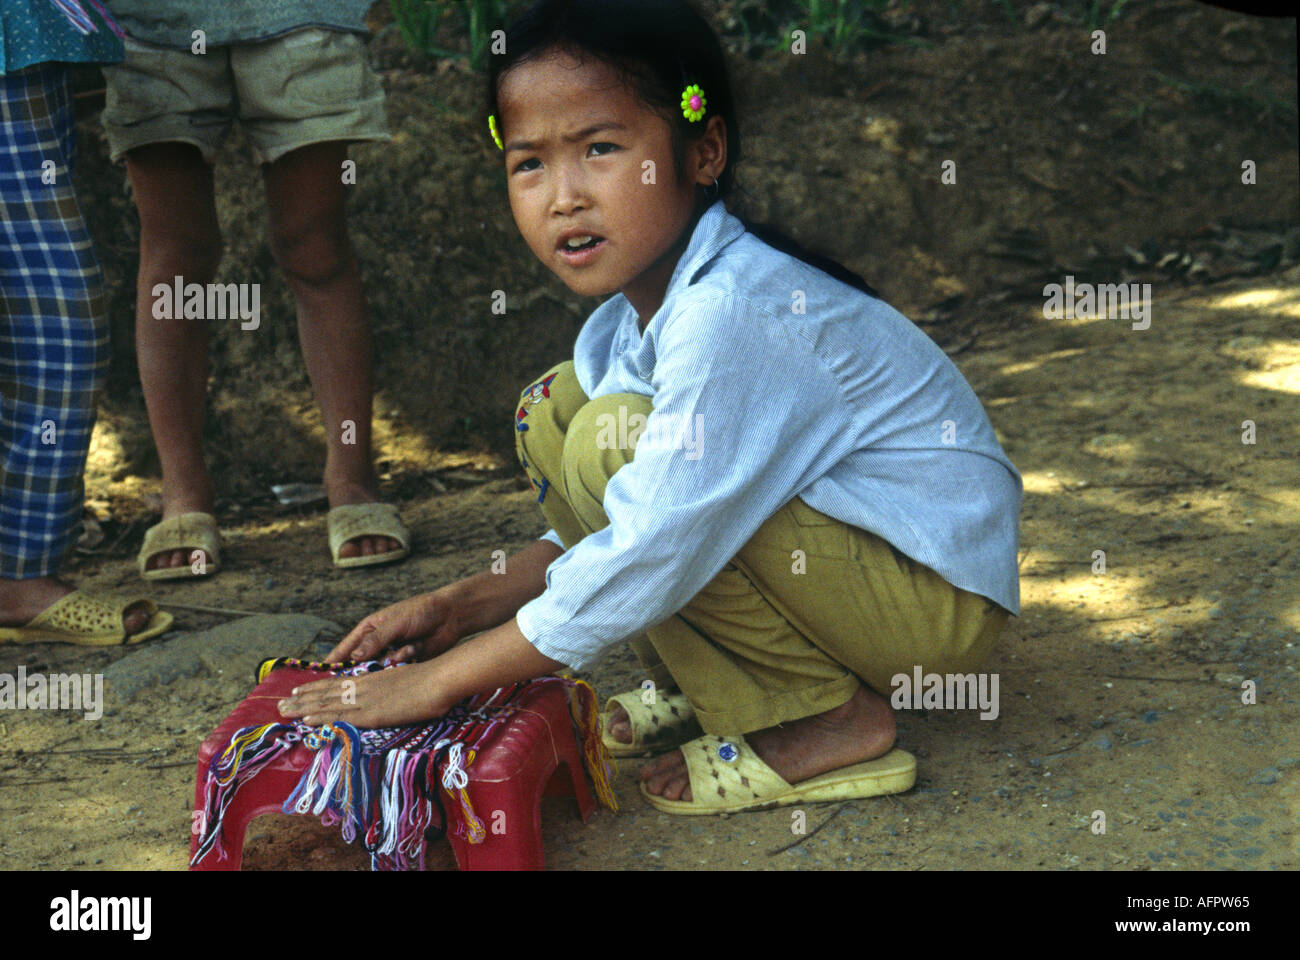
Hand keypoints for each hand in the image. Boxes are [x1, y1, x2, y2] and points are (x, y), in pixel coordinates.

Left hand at [279, 659, 452, 728]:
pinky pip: (340, 716)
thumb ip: (393, 688)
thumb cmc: (432, 680)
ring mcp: (366, 700)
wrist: (441, 678)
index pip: (339, 684)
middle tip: (280, 705)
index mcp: (374, 679)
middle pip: (327, 692)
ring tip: (283, 712)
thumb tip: (388, 696)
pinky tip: (305, 721)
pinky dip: (321, 718)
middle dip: (303, 699)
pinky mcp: (371, 713)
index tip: (299, 691)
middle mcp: (364, 687)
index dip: (317, 688)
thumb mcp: (407, 680)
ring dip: (303, 708)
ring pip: (327, 703)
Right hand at [326, 591, 461, 663]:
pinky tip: (416, 647)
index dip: (334, 662)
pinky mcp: (406, 664)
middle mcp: (377, 644)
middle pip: (360, 664)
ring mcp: (391, 655)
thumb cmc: (420, 612)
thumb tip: (354, 657)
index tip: (321, 676)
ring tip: (404, 647)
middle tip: (355, 679)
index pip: (346, 648)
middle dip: (361, 670)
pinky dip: (406, 658)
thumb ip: (376, 640)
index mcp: (369, 630)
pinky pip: (398, 669)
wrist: (450, 616)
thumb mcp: (395, 622)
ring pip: (380, 669)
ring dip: (390, 661)